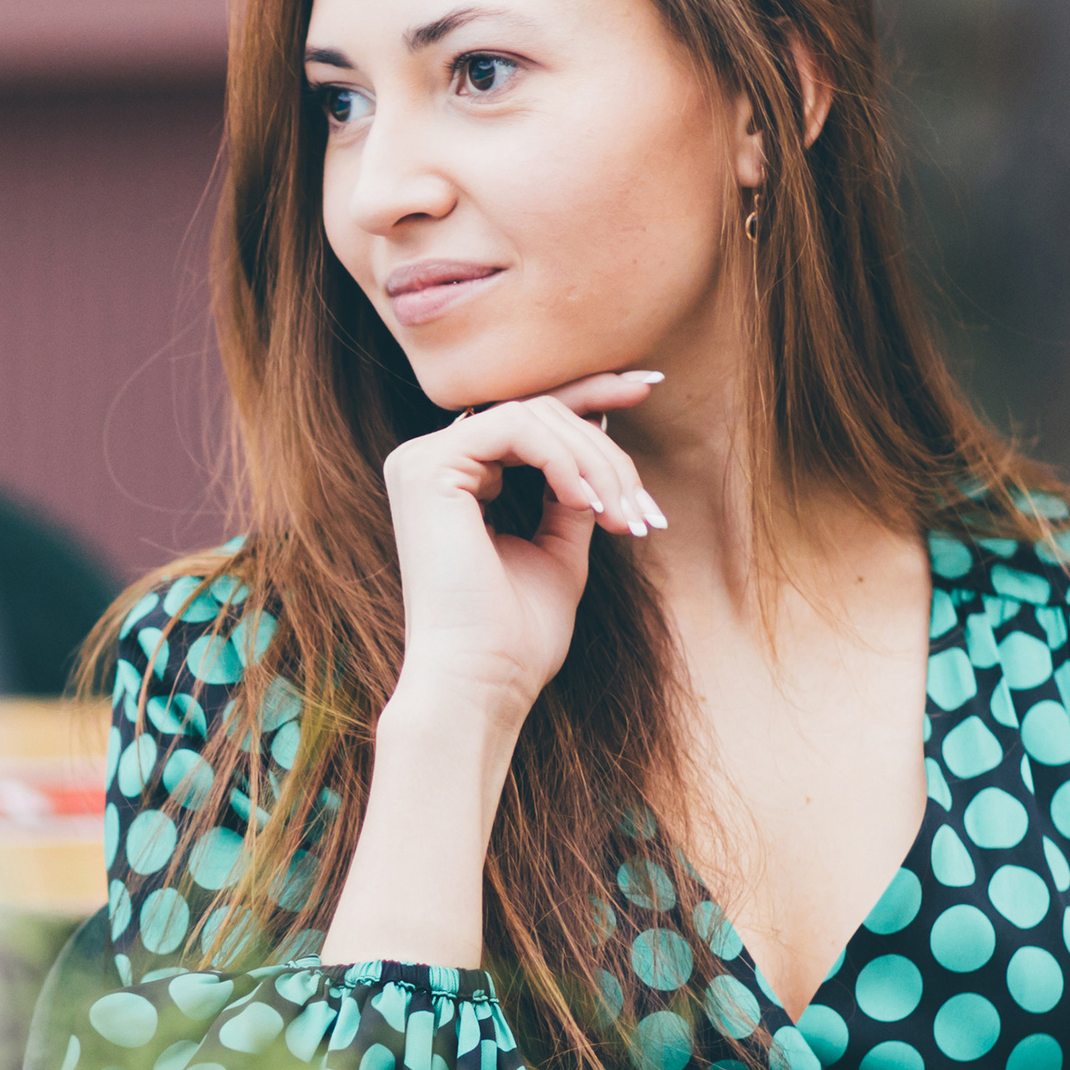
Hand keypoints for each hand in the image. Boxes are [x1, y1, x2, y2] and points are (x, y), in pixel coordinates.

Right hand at [381, 370, 665, 718]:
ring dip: (596, 463)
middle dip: (607, 452)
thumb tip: (598, 429)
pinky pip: (515, 428)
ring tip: (623, 519)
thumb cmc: (516, 636)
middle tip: (643, 511)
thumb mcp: (560, 548)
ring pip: (534, 416)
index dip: (589, 395)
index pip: (528, 418)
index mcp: (455, 479)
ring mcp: (421, 461)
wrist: (481, 684)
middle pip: (539, 412)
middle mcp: (430, 462)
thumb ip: (572, 492)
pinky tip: (586, 504)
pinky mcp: (426, 467)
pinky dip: (563, 461)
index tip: (648, 385)